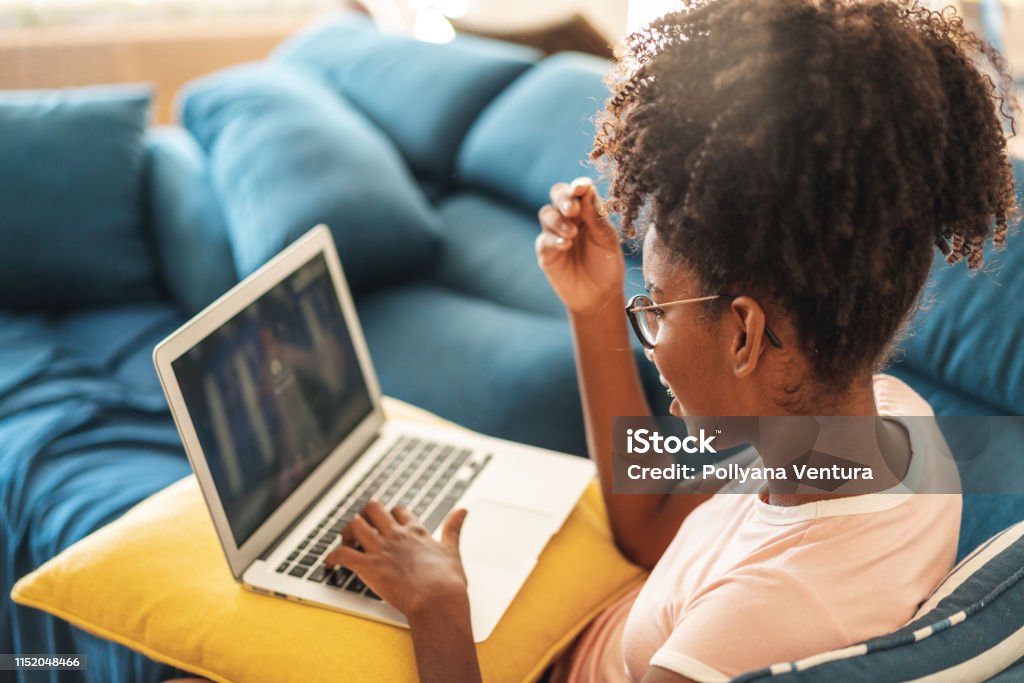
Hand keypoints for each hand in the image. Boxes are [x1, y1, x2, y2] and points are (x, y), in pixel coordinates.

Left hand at [325, 501, 468, 618]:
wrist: (437, 602)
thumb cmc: (447, 582)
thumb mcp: (453, 550)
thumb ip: (454, 529)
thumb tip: (463, 510)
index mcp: (415, 531)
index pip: (398, 511)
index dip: (390, 515)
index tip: (387, 524)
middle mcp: (395, 535)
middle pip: (372, 509)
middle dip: (365, 516)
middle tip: (362, 530)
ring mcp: (380, 549)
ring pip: (354, 524)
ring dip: (347, 532)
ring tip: (346, 543)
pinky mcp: (368, 566)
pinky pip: (341, 553)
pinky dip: (332, 557)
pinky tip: (330, 564)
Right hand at [536, 177, 625, 314]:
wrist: (599, 295)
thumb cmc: (607, 265)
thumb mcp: (607, 240)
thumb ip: (596, 217)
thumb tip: (586, 190)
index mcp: (588, 211)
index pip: (580, 191)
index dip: (578, 186)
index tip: (580, 188)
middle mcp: (570, 218)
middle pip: (558, 194)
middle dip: (563, 198)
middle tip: (572, 209)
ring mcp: (556, 233)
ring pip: (546, 213)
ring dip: (558, 220)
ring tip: (571, 234)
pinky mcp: (546, 251)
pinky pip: (544, 238)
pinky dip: (554, 239)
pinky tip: (566, 245)